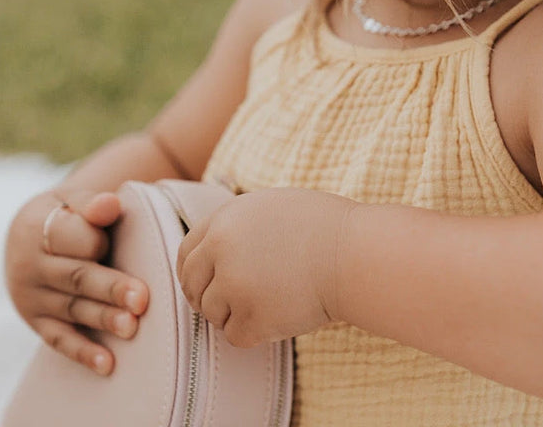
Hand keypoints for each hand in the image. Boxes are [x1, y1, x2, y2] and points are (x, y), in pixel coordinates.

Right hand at [4, 190, 149, 375]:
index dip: (94, 241)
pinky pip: (58, 339)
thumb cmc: (66, 216)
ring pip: (72, 309)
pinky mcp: (36, 321)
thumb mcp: (72, 202)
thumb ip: (92, 205)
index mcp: (38, 227)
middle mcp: (30, 265)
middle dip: (109, 288)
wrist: (28, 236)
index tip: (110, 246)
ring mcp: (30, 297)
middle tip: (141, 299)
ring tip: (132, 327)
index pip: (70, 236)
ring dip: (102, 319)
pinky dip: (82, 352)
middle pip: (75, 277)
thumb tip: (109, 204)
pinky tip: (107, 363)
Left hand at [176, 188, 357, 347]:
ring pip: (213, 314)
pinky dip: (255, 332)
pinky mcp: (253, 318)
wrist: (355, 254)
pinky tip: (279, 316)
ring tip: (270, 302)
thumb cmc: (325, 228)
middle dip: (208, 297)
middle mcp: (221, 251)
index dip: (195, 272)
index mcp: (224, 221)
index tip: (208, 282)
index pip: (186, 254)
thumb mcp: (272, 206)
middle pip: (193, 286)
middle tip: (234, 302)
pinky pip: (236, 335)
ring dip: (235, 314)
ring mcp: (235, 287)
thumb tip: (213, 249)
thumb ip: (237, 224)